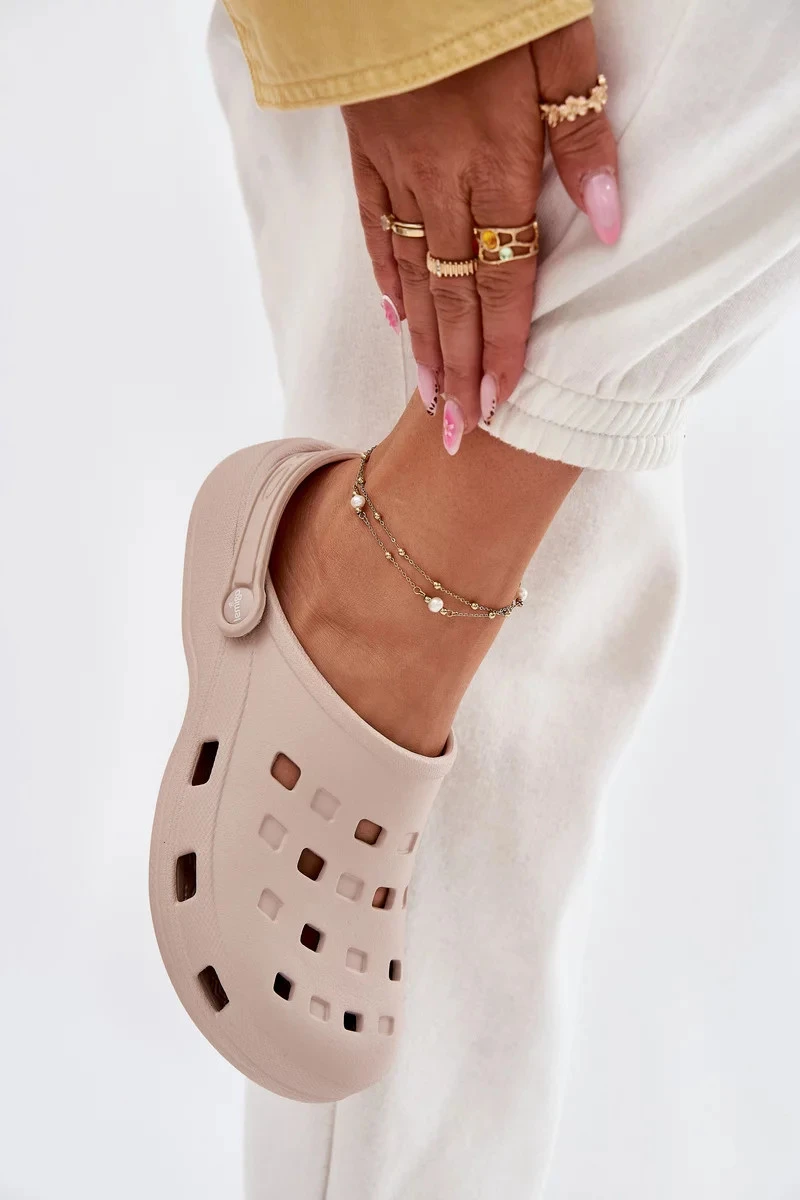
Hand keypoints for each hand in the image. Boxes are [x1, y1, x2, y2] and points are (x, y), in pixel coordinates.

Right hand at [341, 18, 618, 452]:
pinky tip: (395, 318)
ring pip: (411, 275)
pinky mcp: (366, 152)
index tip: (500, 403)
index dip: (504, 344)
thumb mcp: (557, 44)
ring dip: (422, 343)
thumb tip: (610, 222)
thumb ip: (583, 135)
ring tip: (428, 397)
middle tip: (455, 431)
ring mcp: (396, 171)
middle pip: (453, 294)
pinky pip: (374, 230)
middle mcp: (441, 182)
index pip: (505, 277)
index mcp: (494, 161)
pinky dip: (386, 279)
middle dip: (458, 369)